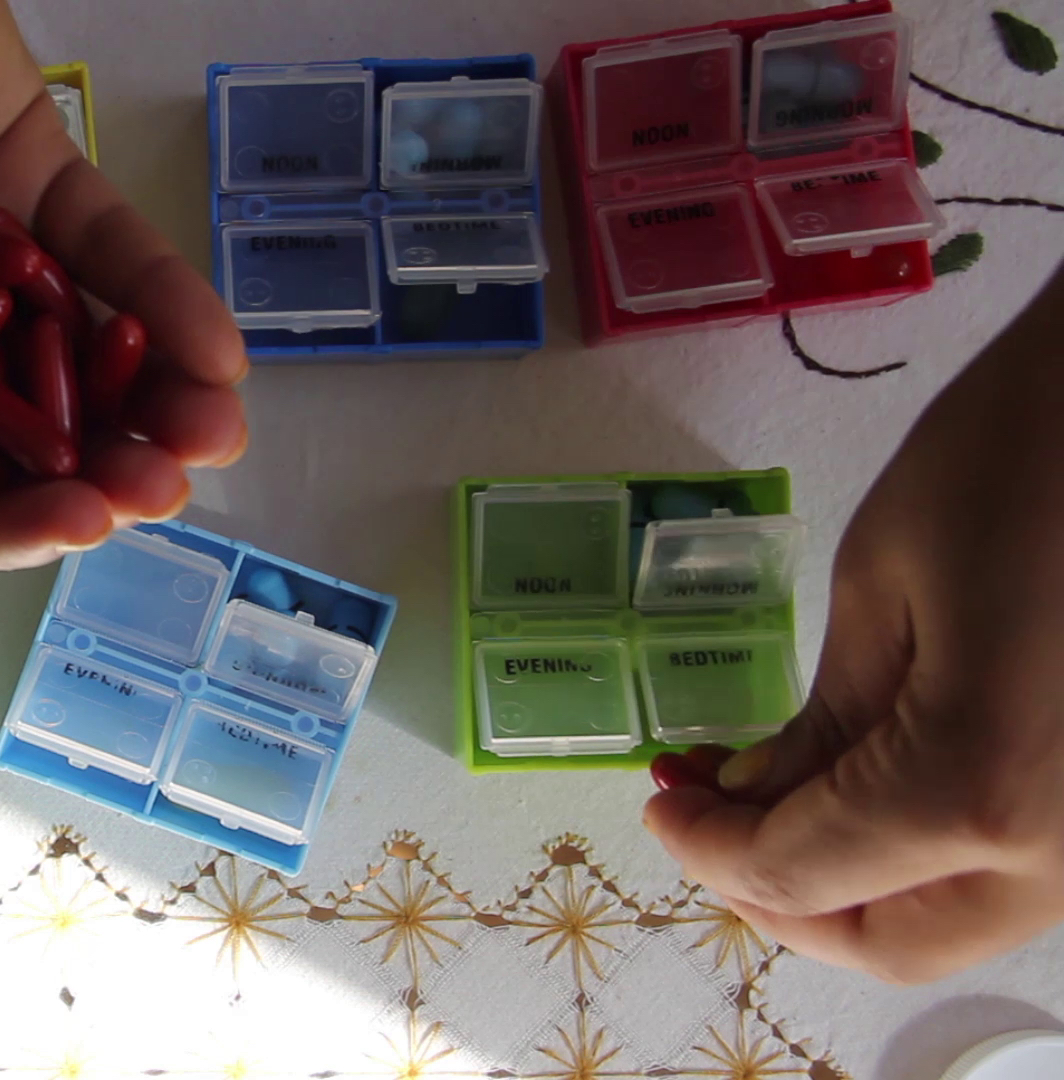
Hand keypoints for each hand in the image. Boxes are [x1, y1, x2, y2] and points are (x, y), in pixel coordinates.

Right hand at [0, 0, 247, 568]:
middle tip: (164, 485)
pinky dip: (166, 298)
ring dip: (154, 401)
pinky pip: (109, 252)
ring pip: (80, 349)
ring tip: (214, 433)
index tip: (83, 524)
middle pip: (24, 427)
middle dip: (101, 467)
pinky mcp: (37, 178)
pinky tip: (218, 351)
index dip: (10, 516)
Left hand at [644, 265, 1063, 983]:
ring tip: (776, 798)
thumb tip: (753, 801)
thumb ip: (822, 725)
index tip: (662, 800)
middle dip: (781, 896)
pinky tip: (871, 786)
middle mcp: (1057, 857)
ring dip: (857, 885)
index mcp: (972, 793)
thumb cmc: (1025, 456)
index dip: (709, 849)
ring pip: (957, 924)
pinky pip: (1013, 876)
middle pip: (885, 941)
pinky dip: (930, 858)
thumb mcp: (885, 586)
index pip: (799, 874)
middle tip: (710, 819)